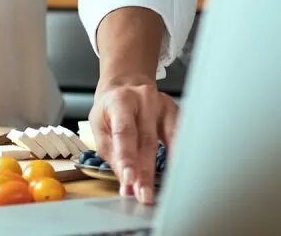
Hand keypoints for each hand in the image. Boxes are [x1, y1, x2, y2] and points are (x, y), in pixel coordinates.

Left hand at [90, 77, 177, 205]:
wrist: (126, 85)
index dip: (127, 157)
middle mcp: (144, 100)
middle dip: (145, 172)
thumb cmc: (111, 108)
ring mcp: (163, 105)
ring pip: (168, 140)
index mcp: (120, 101)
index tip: (129, 179)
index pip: (124, 132)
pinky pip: (180, 137)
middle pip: (147, 141)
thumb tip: (126, 184)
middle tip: (144, 195)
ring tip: (161, 190)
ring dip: (164, 168)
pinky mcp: (176, 112)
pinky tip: (178, 173)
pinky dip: (178, 156)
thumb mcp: (100, 126)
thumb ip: (112, 155)